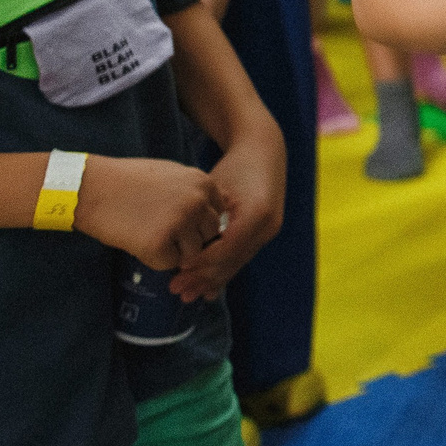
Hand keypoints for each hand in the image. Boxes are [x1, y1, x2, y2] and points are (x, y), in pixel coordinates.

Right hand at [74, 154, 227, 272]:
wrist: (92, 187)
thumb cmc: (129, 180)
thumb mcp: (173, 174)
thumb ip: (195, 192)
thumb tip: (213, 215)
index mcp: (204, 183)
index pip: (218, 214)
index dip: (198, 222)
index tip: (177, 220)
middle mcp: (198, 202)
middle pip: (210, 235)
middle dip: (190, 239)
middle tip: (162, 231)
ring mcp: (180, 223)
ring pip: (193, 253)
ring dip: (174, 251)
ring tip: (148, 233)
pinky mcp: (160, 244)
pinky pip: (169, 263)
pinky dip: (155, 259)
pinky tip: (138, 241)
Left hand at [168, 130, 285, 302]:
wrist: (264, 152)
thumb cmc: (234, 166)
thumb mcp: (215, 188)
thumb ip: (203, 217)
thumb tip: (181, 246)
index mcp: (257, 213)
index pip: (226, 249)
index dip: (201, 263)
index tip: (176, 272)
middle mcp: (267, 226)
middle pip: (232, 261)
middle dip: (203, 277)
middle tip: (175, 289)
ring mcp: (269, 231)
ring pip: (237, 263)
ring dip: (212, 280)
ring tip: (187, 293)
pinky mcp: (265, 233)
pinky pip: (241, 256)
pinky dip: (223, 271)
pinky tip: (209, 290)